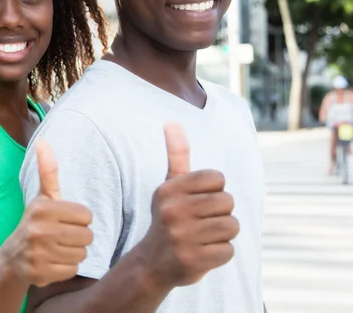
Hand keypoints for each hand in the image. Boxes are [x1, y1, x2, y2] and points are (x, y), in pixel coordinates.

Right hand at [5, 138, 93, 286]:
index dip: (79, 219)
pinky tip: (53, 262)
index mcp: (43, 208)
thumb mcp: (43, 197)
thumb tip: (43, 140)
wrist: (13, 257)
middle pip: (87, 236)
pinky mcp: (40, 273)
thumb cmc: (36, 222)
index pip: (86, 216)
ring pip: (81, 254)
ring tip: (57, 249)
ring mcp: (38, 253)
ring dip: (73, 253)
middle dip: (78, 238)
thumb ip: (48, 170)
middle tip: (62, 236)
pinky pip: (72, 270)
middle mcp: (39, 230)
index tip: (64, 221)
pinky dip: (66, 268)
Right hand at [143, 122, 238, 286]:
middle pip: (228, 202)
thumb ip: (176, 155)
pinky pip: (228, 250)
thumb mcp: (170, 185)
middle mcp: (173, 210)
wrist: (153, 263)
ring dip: (223, 234)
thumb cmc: (169, 217)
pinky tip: (202, 253)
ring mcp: (181, 236)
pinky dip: (220, 254)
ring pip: (232, 226)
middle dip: (222, 213)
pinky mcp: (191, 259)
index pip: (218, 178)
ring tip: (204, 237)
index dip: (215, 190)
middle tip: (202, 222)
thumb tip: (172, 122)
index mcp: (169, 189)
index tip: (199, 201)